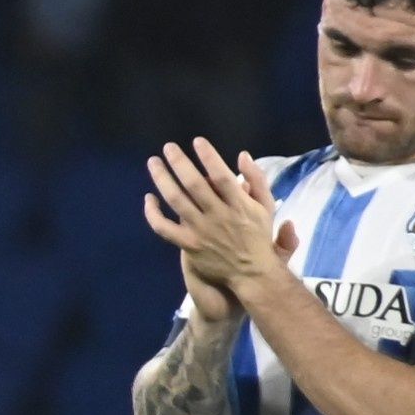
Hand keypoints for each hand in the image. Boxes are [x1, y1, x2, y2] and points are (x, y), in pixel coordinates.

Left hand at [142, 143, 293, 312]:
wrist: (252, 273)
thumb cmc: (258, 235)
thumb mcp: (266, 206)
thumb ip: (256, 179)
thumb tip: (242, 155)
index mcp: (239, 205)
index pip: (223, 176)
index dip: (209, 157)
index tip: (197, 141)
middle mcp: (219, 216)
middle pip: (195, 185)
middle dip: (180, 163)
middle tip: (168, 147)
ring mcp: (201, 231)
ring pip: (176, 201)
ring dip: (162, 179)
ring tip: (153, 162)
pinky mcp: (189, 245)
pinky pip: (164, 228)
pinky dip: (153, 214)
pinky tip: (148, 199)